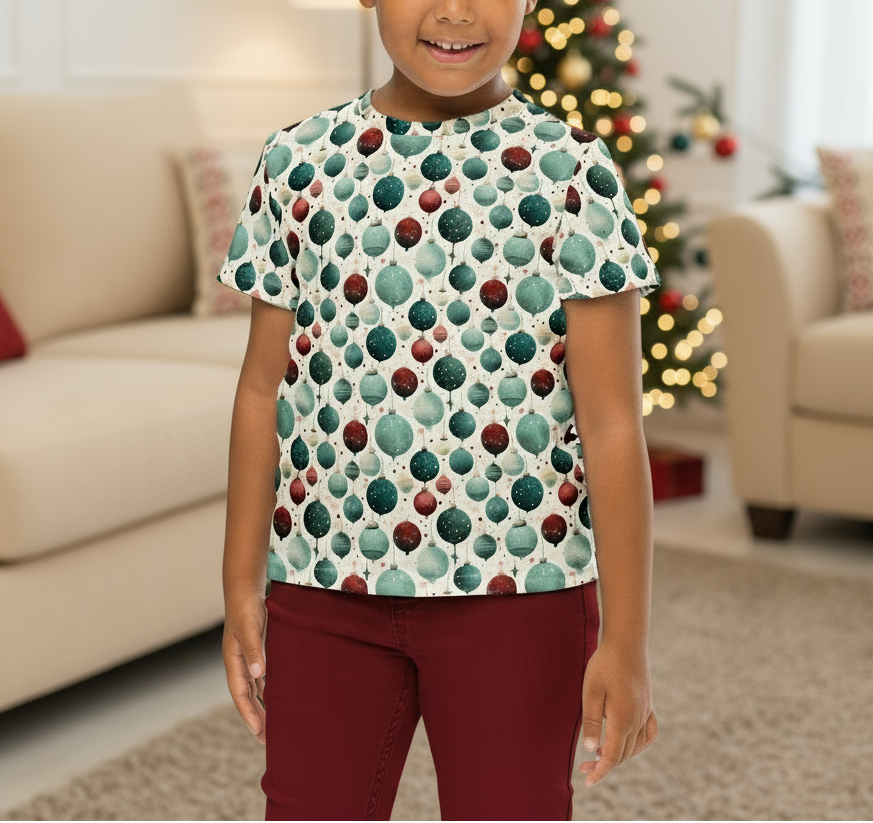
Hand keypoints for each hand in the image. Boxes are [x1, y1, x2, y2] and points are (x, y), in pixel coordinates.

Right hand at [223, 595, 266, 743]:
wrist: (245, 591)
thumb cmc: (246, 608)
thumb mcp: (249, 628)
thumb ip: (254, 650)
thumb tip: (259, 674)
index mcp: (233, 661)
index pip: (240, 694)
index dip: (248, 713)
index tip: (258, 731)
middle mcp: (238, 664)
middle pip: (246, 697)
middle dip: (255, 717)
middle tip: (266, 740)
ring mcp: (246, 659)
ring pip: (254, 690)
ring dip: (261, 707)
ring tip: (272, 726)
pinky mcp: (255, 652)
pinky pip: (260, 678)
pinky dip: (267, 691)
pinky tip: (275, 700)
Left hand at [578, 641, 657, 786]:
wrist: (626, 643)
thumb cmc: (604, 666)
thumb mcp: (590, 692)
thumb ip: (591, 721)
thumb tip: (590, 750)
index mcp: (622, 720)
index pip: (611, 757)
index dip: (599, 772)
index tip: (587, 782)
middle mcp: (637, 721)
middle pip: (622, 754)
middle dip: (604, 765)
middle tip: (584, 768)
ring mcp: (645, 713)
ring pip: (635, 747)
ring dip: (619, 756)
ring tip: (599, 756)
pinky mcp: (648, 704)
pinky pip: (650, 734)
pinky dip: (640, 745)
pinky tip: (630, 745)